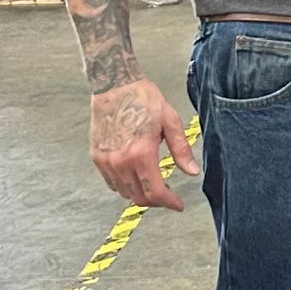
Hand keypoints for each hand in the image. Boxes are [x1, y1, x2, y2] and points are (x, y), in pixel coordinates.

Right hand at [90, 76, 198, 209]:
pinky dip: (124, 186)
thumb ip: (181, 150)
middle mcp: (121, 162)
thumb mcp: (170, 121)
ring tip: (153, 185)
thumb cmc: (143, 98)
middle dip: (156, 201)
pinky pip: (111, 183)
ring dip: (140, 194)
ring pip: (124, 193)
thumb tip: (193, 172)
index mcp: (141, 154)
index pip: (156, 192)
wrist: (114, 84)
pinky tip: (135, 177)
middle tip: (168, 196)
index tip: (178, 205)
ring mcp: (106, 161)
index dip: (169, 203)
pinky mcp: (97, 157)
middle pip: (139, 197)